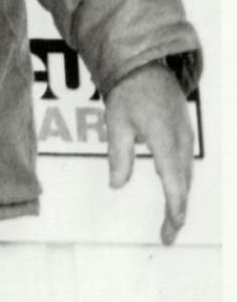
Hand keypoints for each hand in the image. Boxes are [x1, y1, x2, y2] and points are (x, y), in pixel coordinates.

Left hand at [104, 61, 193, 244]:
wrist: (147, 65)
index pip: (174, 186)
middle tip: (166, 236)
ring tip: (170, 222)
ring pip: (186, 176)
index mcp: (166, 142)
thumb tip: (116, 185)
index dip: (174, 212)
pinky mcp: (184, 133)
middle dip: (177, 213)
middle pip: (184, 186)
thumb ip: (118, 156)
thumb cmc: (128, 91)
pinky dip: (181, 183)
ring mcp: (186, 138)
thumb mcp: (116, 123)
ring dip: (180, 199)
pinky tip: (173, 194)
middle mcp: (182, 142)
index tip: (169, 232)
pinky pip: (185, 164)